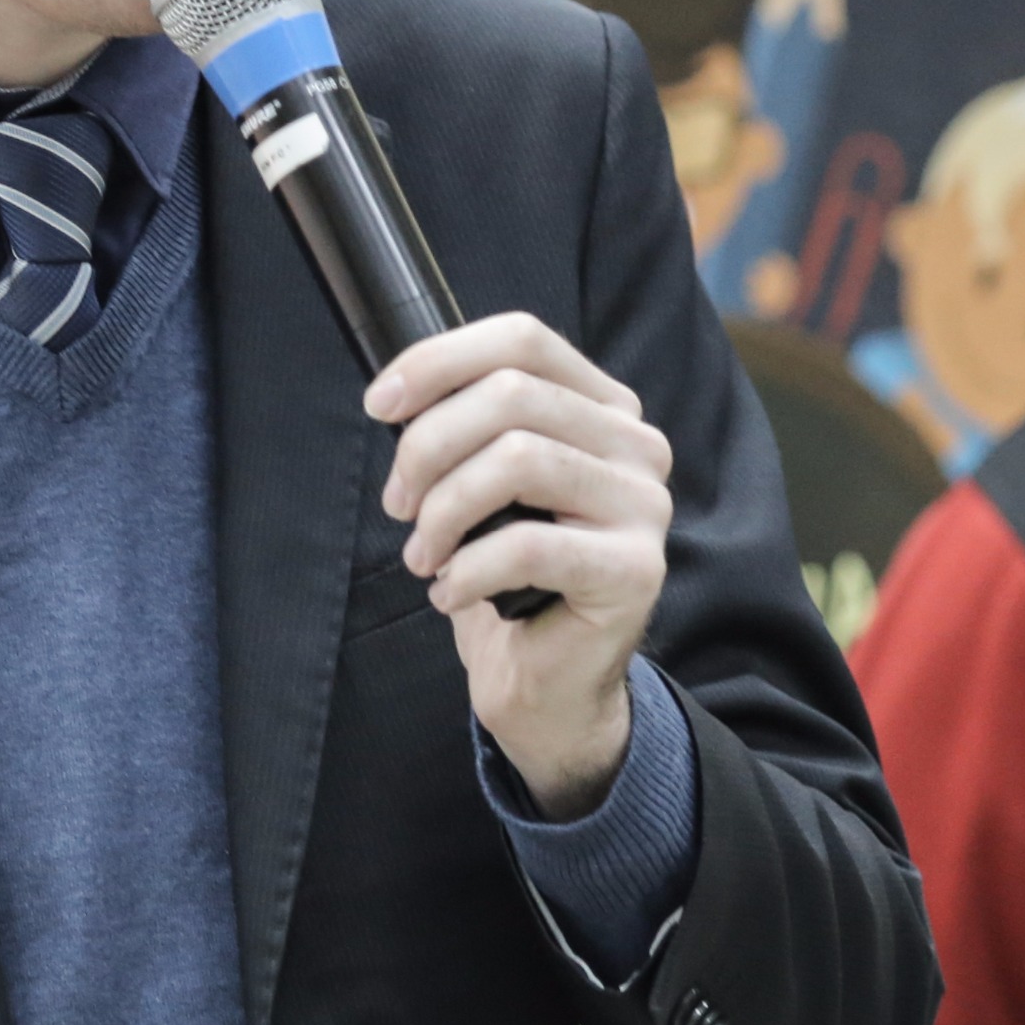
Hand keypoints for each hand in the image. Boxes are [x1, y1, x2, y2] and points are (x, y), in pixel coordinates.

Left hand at [370, 313, 674, 818]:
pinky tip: (452, 594)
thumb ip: (468, 425)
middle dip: (429, 446)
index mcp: (604, 407)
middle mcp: (637, 445)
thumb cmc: (507, 578)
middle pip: (512, 394)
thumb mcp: (485, 483)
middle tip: (398, 504)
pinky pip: (528, 546)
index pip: (524, 339)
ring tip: (422, 554)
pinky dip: (468, 569)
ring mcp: (645, 506)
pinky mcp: (636, 570)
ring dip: (444, 510)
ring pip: (520, 459)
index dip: (440, 360)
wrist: (548, 685)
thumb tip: (398, 392)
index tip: (380, 404)